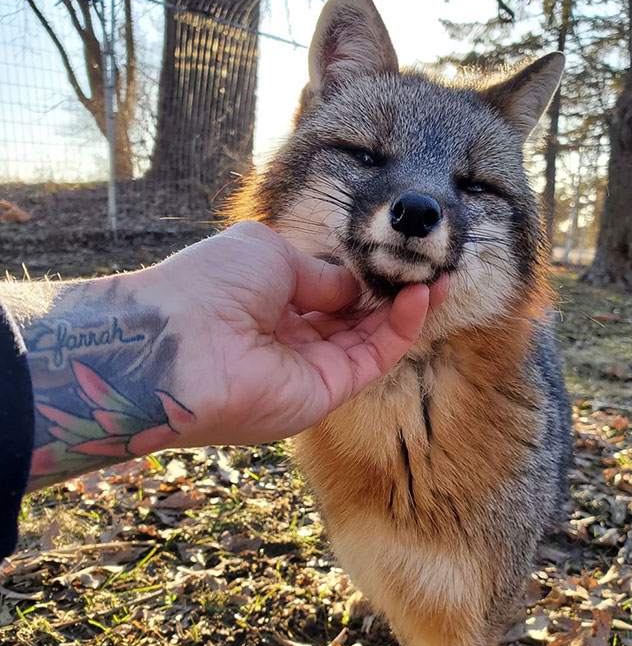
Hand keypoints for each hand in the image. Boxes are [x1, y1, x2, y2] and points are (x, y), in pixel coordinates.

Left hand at [155, 221, 448, 444]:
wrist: (180, 346)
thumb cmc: (211, 285)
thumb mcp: (270, 253)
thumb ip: (320, 270)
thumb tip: (354, 284)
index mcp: (268, 299)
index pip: (327, 290)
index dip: (363, 275)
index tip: (397, 256)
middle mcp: (289, 336)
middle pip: (354, 316)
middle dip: (392, 293)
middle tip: (430, 267)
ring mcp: (308, 367)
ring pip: (370, 339)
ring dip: (407, 309)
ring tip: (438, 279)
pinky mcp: (324, 393)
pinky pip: (372, 359)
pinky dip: (400, 330)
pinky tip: (419, 298)